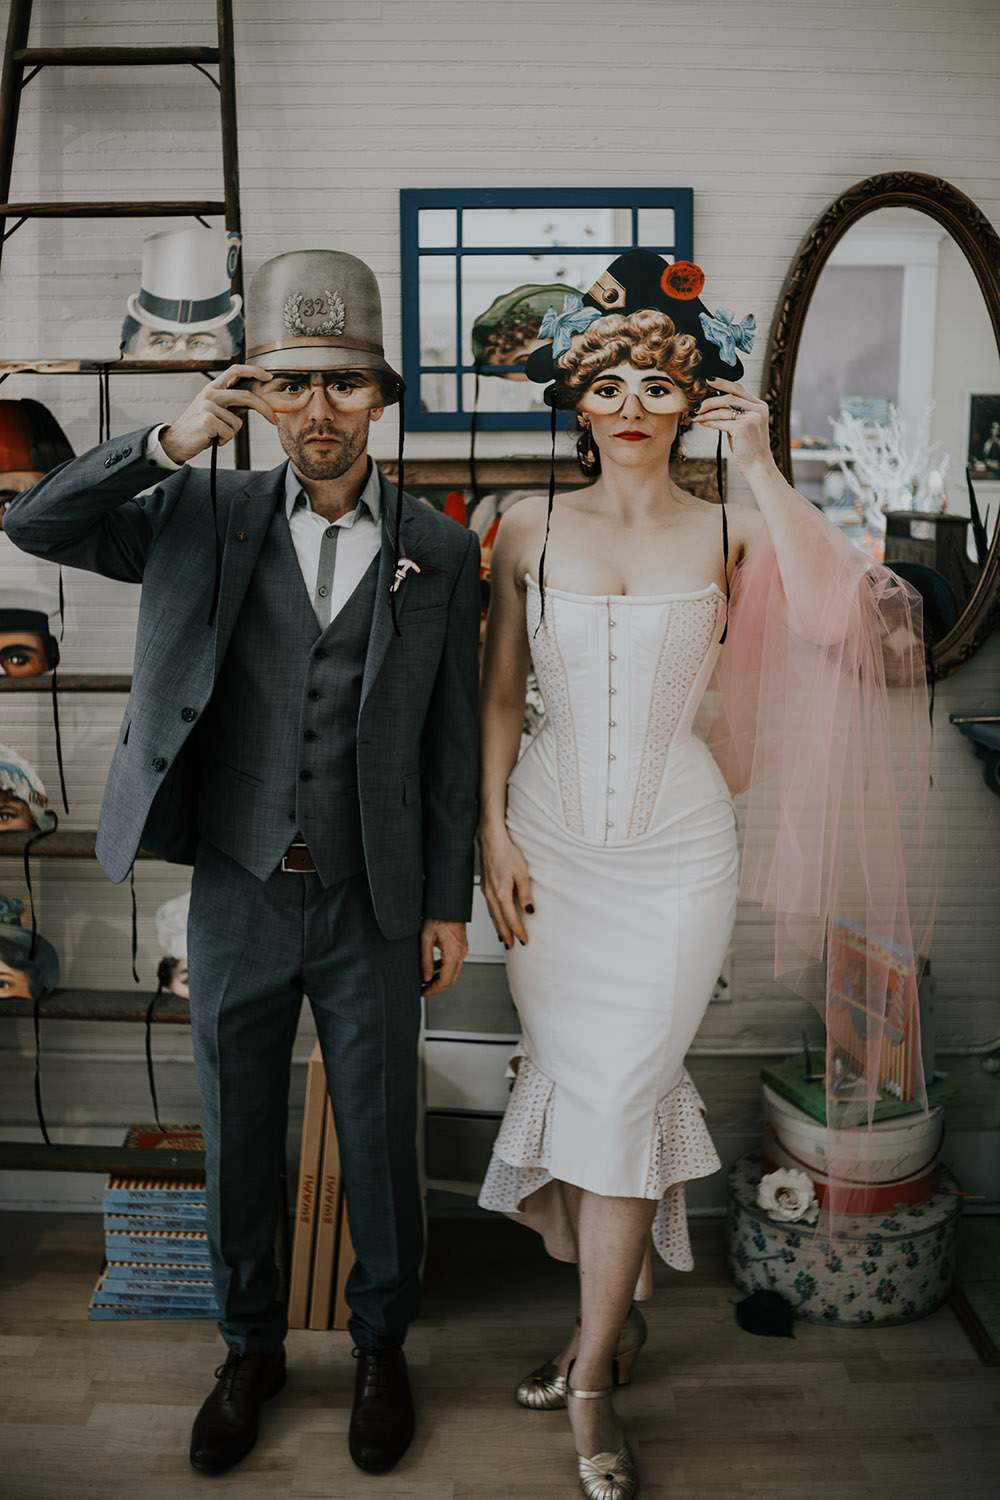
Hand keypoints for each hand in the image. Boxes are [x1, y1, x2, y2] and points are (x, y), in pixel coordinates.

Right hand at [159, 364, 278, 463]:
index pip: (235, 370)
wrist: (175, 442)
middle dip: (265, 409)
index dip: (254, 371)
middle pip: (246, 397)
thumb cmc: (198, 428)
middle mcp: (210, 393)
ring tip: (215, 434)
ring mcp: (208, 405)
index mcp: (213, 388)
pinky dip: (223, 440)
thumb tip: (256, 400)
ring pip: (237, 422)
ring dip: (230, 433)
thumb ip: (232, 404)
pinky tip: (210, 438)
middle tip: (275, 420)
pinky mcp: (208, 420)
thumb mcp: (215, 411)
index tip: (269, 376)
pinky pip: (229, 432)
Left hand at [420, 919, 467, 995]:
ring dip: (440, 979)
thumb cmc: (437, 916)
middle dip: (436, 987)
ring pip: (453, 972)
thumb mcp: (425, 938)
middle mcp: (461, 952)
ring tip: (425, 981)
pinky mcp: (460, 947)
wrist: (447, 903)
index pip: (445, 980)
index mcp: (454, 952)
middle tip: (423, 989)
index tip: (423, 992)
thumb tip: (426, 978)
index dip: (433, 989)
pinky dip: (443, 969)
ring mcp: (462, 950)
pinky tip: (432, 969)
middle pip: (451, 979)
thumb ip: (426, 960)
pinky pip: (453, 963)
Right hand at [479, 826, 533, 948]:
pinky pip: (489, 908)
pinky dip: (494, 918)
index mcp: (501, 894)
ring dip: (499, 929)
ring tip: (505, 939)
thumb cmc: (507, 854)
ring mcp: (486, 892)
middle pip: (499, 921)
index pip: (511, 919)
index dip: (518, 931)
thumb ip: (525, 894)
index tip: (525, 941)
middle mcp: (491, 895)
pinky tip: (497, 920)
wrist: (491, 841)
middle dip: (506, 935)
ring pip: (493, 916)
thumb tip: (530, 912)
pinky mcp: (485, 887)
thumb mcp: (522, 874)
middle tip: (513, 947)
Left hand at [690, 377, 773, 478]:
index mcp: (760, 406)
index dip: (723, 383)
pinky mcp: (743, 428)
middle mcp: (758, 410)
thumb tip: (714, 403)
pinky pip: (721, 422)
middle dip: (711, 397)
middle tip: (698, 400)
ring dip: (707, 412)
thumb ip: (735, 413)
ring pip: (723, 410)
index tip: (709, 380)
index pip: (739, 389)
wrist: (757, 465)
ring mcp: (751, 418)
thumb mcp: (745, 425)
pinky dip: (709, 422)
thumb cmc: (748, 446)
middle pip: (730, 396)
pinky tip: (702, 422)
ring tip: (696, 415)